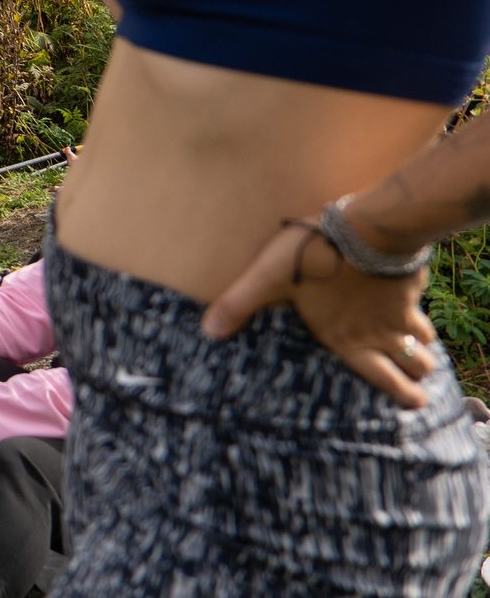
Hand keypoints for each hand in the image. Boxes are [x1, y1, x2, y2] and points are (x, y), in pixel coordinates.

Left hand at [202, 221, 436, 407]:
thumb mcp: (266, 279)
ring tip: (420, 351)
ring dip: (423, 348)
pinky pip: (422, 307)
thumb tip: (208, 331)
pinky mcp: (411, 286)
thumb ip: (238, 304)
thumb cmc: (313, 257)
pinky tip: (414, 307)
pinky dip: (421, 314)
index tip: (416, 403)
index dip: (402, 395)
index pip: (384, 379)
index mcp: (347, 340)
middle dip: (417, 377)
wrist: (363, 228)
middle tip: (421, 386)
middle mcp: (379, 333)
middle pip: (413, 365)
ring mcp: (401, 311)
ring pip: (424, 341)